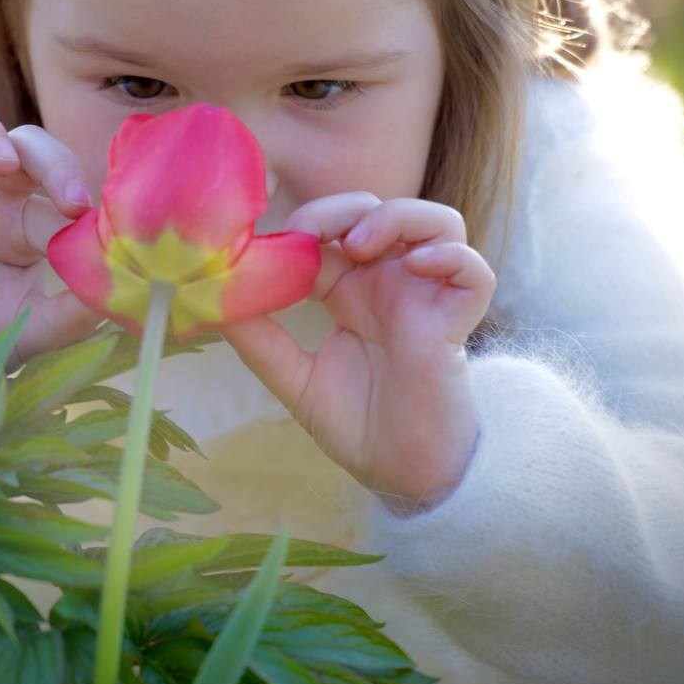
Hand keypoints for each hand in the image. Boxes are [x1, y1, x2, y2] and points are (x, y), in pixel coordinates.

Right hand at [0, 109, 101, 364]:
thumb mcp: (35, 330)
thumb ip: (74, 311)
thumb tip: (116, 287)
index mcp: (24, 222)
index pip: (57, 186)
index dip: (78, 192)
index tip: (95, 220)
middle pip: (20, 145)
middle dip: (50, 159)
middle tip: (69, 195)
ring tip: (3, 162)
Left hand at [220, 194, 495, 509]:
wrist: (400, 476)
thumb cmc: (354, 425)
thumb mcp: (292, 377)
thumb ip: (257, 336)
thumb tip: (209, 296)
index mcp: (350, 290)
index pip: (331, 229)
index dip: (306, 220)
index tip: (274, 237)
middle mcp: (390, 284)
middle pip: (379, 210)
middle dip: (344, 208)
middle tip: (314, 233)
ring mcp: (427, 297)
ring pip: (438, 221)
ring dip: (399, 217)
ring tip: (361, 245)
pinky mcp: (458, 320)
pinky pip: (475, 270)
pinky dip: (450, 255)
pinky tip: (415, 267)